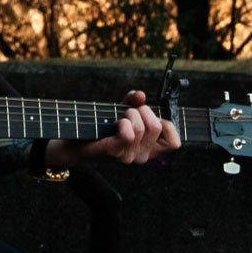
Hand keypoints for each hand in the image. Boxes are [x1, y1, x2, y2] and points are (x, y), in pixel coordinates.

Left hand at [66, 90, 180, 166]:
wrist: (76, 142)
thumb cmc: (102, 128)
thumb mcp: (123, 112)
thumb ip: (134, 103)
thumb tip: (140, 95)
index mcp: (149, 150)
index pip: (174, 143)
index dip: (166, 124)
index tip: (150, 118)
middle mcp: (143, 156)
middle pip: (158, 127)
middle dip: (144, 111)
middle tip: (129, 112)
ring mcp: (130, 157)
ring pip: (142, 127)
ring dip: (129, 114)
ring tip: (119, 117)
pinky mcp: (116, 153)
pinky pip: (129, 133)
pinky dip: (122, 122)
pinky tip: (114, 124)